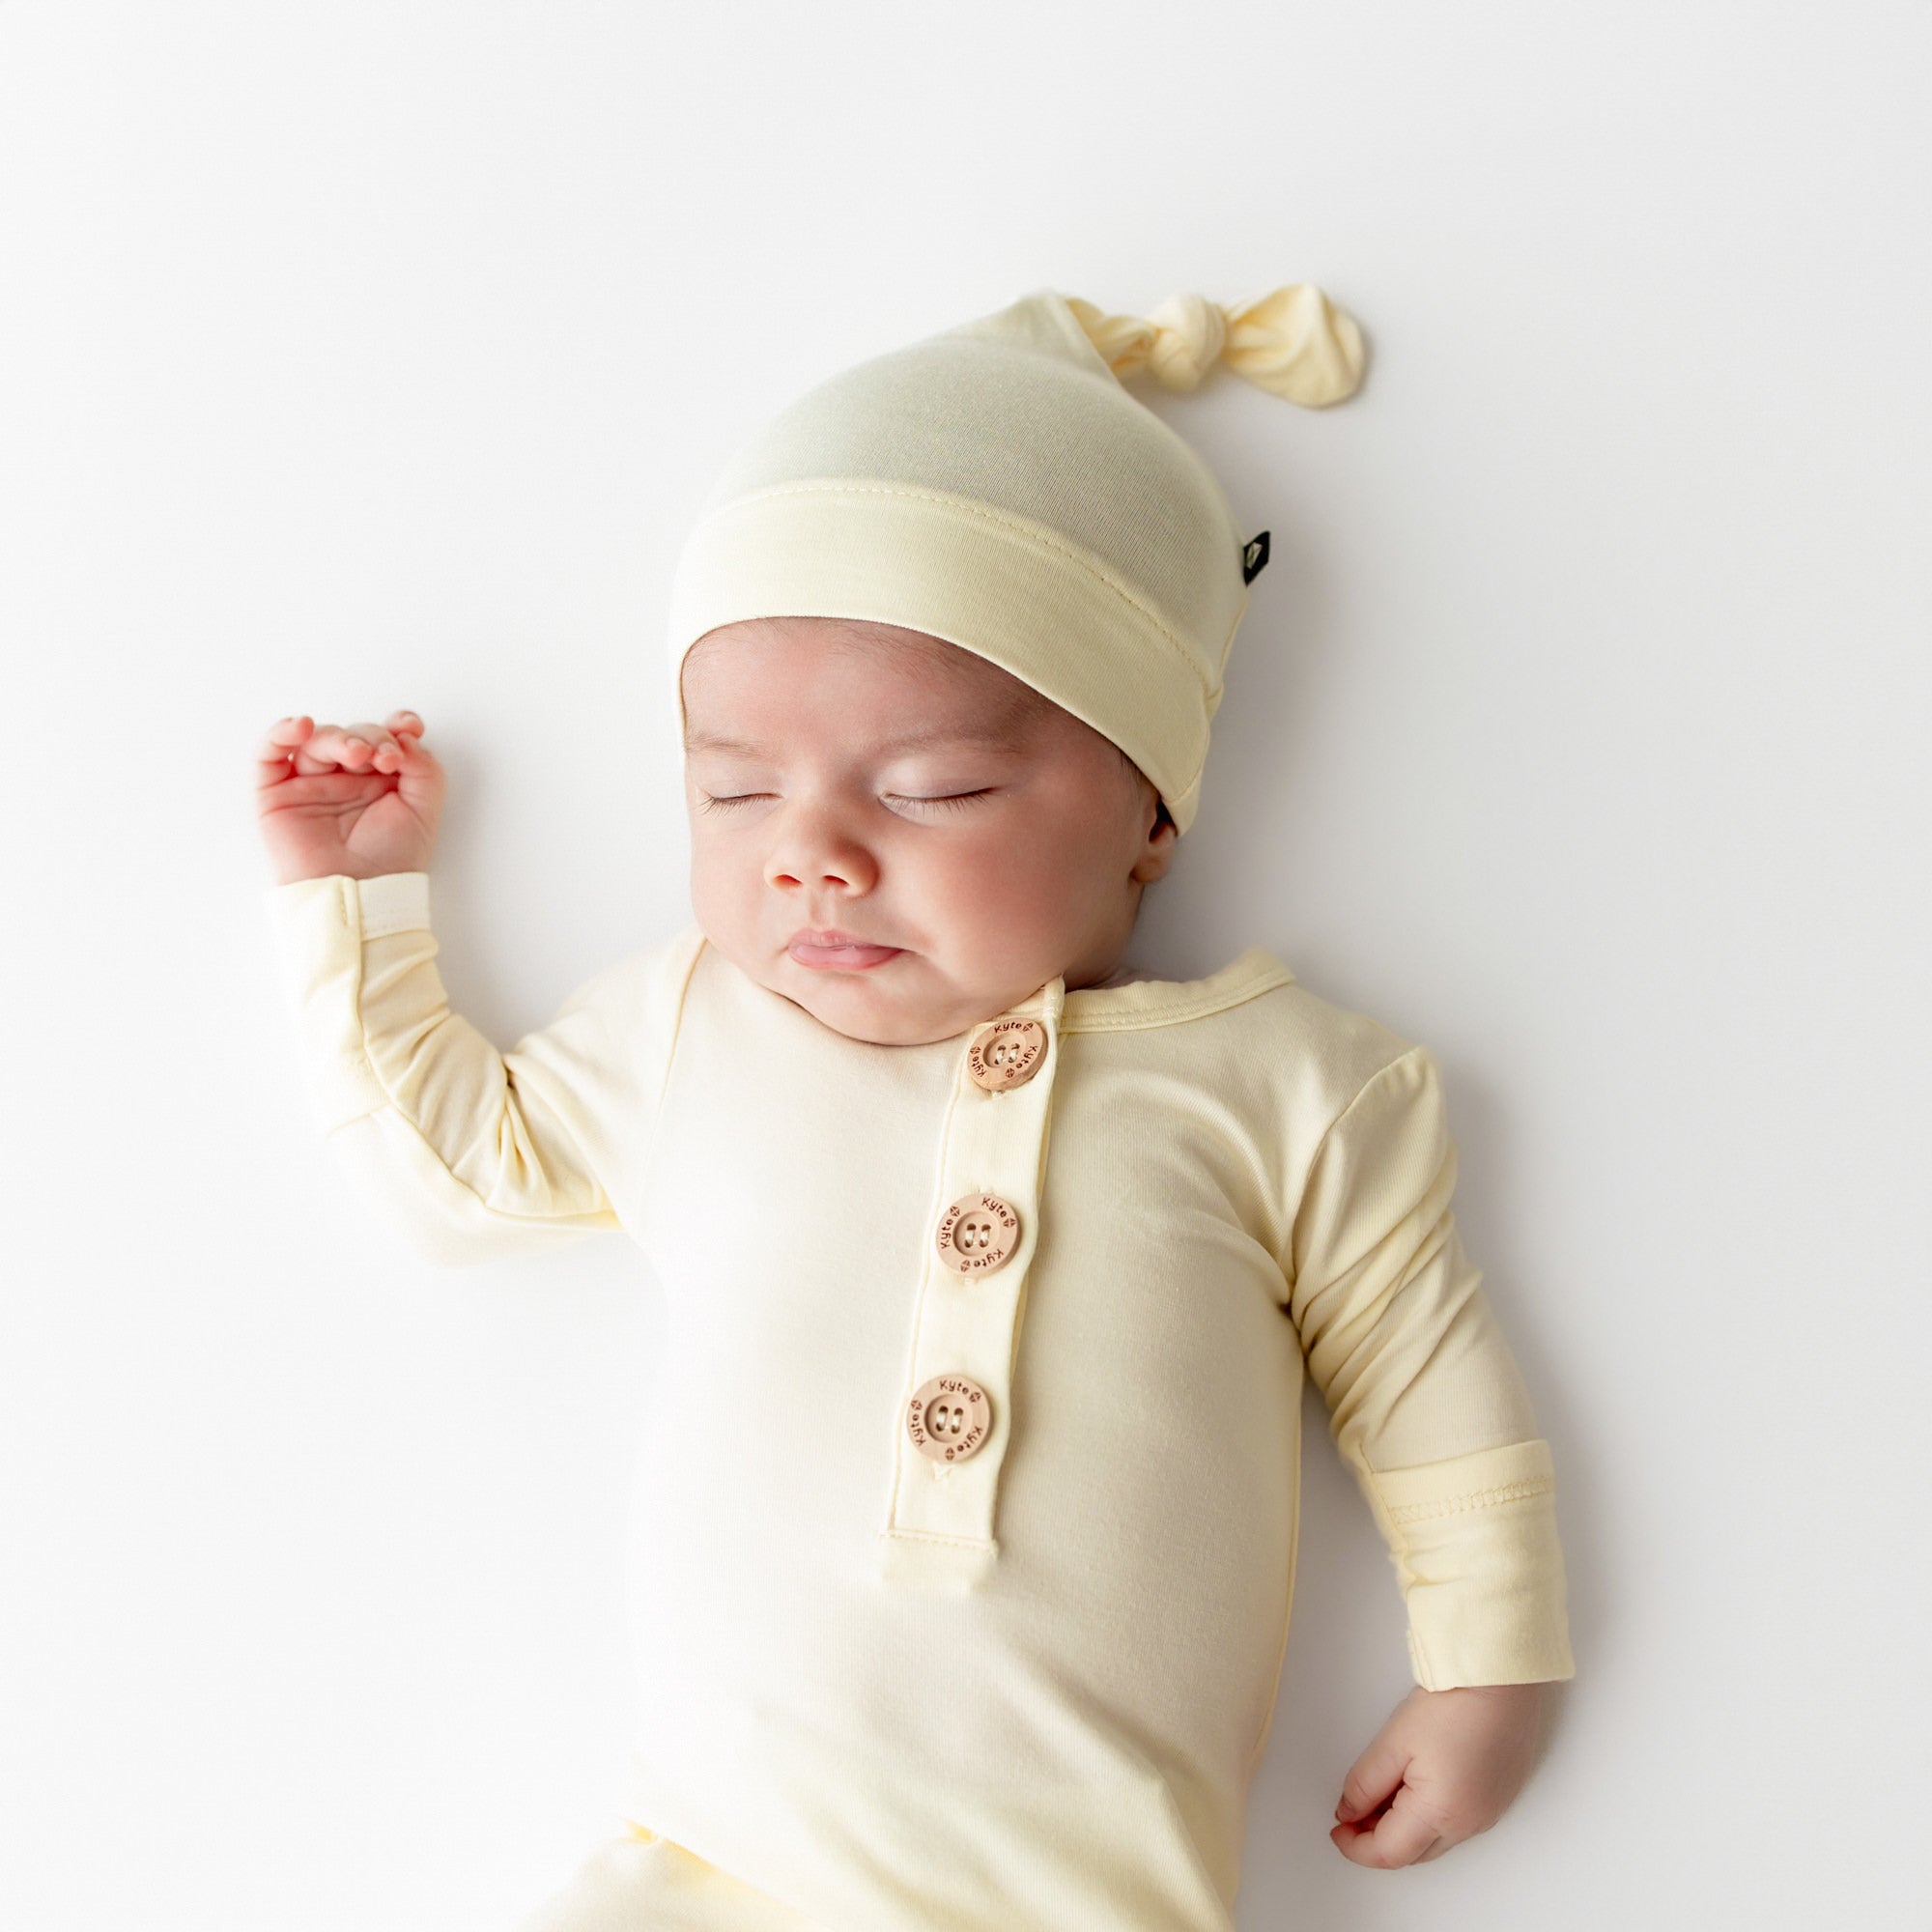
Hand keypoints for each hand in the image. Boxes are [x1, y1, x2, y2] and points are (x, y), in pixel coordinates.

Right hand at [254, 710, 445, 884]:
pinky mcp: (277, 794)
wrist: (358, 893)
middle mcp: (346, 778)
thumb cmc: (391, 860)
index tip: (409, 727)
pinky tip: (302, 726)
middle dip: (371, 737)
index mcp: (381, 780)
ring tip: (357, 754)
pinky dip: (281, 733)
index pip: (385, 737)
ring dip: (338, 738)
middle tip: (385, 758)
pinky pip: (270, 754)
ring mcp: (310, 784)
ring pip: (317, 741)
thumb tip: (405, 734)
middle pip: (353, 735)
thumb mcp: (424, 809)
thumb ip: (424, 767)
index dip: (395, 725)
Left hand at [1330, 1681, 1547, 1867]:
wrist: (1500, 1680)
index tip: (1337, 1831)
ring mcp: (1487, 1814)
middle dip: (1378, 1838)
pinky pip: (1457, 1823)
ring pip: (1435, 1839)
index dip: (1356, 1847)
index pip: (1389, 1853)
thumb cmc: (1454, 1704)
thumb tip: (1349, 1811)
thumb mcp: (1394, 1742)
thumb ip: (1365, 1783)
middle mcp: (1469, 1825)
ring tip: (1382, 1792)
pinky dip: (1429, 1815)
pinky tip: (1415, 1786)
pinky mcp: (1497, 1799)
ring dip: (1404, 1827)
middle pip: (1413, 1852)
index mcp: (1441, 1814)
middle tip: (1353, 1811)